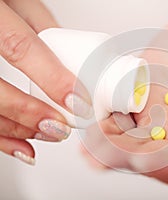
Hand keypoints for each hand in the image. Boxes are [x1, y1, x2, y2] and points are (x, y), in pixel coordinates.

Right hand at [0, 0, 89, 164]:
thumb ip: (41, 27)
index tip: (79, 103)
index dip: (51, 79)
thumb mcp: (19, 2)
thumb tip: (71, 57)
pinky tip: (22, 146)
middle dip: (31, 114)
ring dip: (17, 129)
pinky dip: (0, 136)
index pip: (20, 48)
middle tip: (62, 127)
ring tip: (48, 135)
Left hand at [82, 3, 167, 189]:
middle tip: (102, 152)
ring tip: (89, 141)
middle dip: (124, 159)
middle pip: (152, 160)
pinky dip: (105, 121)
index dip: (164, 171)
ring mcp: (160, 118)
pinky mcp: (142, 100)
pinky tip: (91, 120)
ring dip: (107, 145)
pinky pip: (121, 116)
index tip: (143, 162)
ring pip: (131, 142)